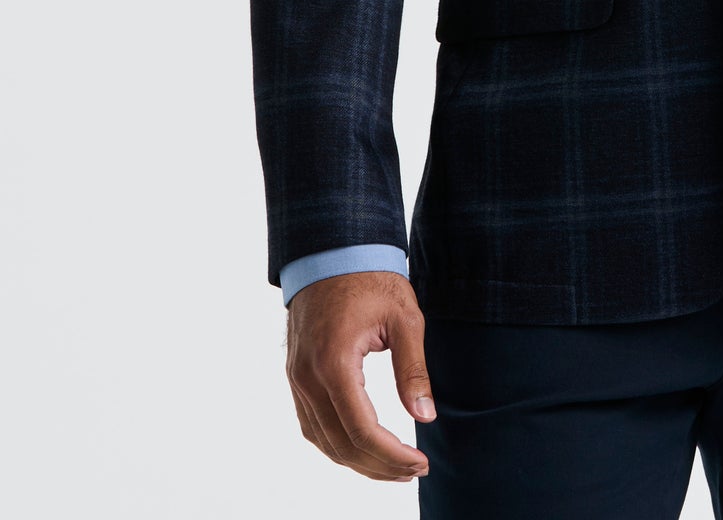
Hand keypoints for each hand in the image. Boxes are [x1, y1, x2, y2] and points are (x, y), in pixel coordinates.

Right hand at [284, 270, 435, 480]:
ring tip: (393, 467)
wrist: (332, 251)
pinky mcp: (296, 376)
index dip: (392, 456)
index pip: (362, 431)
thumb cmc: (372, 279)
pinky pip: (312, 425)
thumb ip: (413, 369)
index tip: (420, 463)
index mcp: (334, 363)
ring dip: (357, 462)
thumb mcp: (404, 318)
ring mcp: (297, 379)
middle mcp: (308, 378)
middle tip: (413, 471)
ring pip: (323, 441)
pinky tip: (362, 449)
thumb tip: (426, 416)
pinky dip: (337, 444)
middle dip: (379, 466)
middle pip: (341, 444)